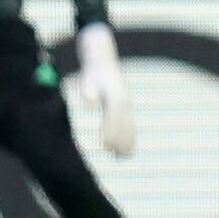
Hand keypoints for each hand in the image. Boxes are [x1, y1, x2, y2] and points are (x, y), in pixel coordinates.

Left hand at [76, 23, 135, 157]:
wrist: (102, 60)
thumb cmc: (92, 71)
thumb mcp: (87, 76)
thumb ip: (88, 89)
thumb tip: (89, 102)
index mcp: (115, 94)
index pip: (113, 117)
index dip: (110, 131)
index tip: (104, 144)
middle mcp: (123, 101)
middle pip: (124, 124)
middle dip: (119, 139)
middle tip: (111, 153)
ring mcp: (127, 105)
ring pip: (130, 126)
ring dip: (126, 141)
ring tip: (121, 157)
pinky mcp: (126, 108)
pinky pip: (131, 126)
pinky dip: (130, 139)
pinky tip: (126, 151)